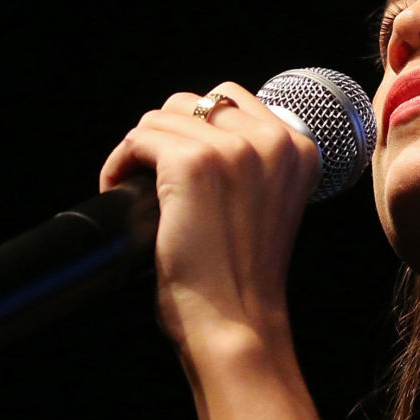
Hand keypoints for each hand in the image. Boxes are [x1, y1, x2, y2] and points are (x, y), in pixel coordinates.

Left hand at [99, 82, 321, 357]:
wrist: (237, 321)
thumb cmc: (245, 275)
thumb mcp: (271, 203)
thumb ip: (255, 163)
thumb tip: (198, 132)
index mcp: (299, 147)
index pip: (232, 99)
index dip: (198, 129)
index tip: (181, 165)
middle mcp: (273, 140)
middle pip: (195, 101)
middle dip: (167, 134)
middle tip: (154, 176)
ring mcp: (234, 149)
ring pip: (160, 117)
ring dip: (139, 150)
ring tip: (136, 185)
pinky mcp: (193, 163)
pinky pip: (139, 138)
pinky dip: (119, 164)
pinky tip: (120, 188)